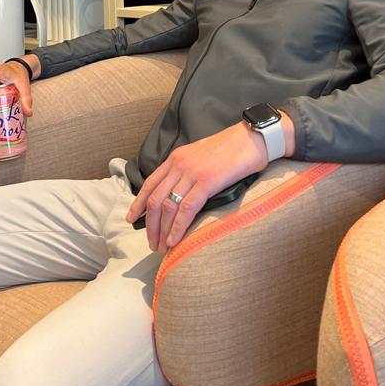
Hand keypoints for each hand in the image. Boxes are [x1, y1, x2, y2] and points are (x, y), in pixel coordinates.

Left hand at [126, 121, 269, 253]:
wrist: (252, 138)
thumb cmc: (232, 149)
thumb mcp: (201, 156)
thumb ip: (188, 171)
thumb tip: (180, 193)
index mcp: (176, 158)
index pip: (150, 183)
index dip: (138, 203)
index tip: (132, 218)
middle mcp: (179, 164)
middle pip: (155, 198)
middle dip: (150, 225)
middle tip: (152, 243)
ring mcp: (192, 172)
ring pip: (167, 206)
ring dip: (162, 230)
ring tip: (162, 247)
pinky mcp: (207, 181)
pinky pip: (186, 208)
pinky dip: (177, 227)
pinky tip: (175, 240)